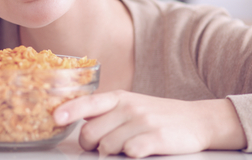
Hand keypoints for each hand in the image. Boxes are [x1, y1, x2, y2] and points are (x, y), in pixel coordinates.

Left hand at [53, 90, 246, 157]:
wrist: (196, 120)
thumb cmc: (156, 114)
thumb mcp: (130, 104)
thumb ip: (105, 111)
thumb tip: (77, 118)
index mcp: (118, 98)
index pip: (87, 103)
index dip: (68, 111)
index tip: (55, 119)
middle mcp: (128, 107)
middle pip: (91, 133)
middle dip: (89, 146)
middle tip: (97, 149)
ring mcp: (142, 122)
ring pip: (107, 146)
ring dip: (110, 154)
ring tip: (123, 150)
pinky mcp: (157, 138)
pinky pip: (130, 152)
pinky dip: (128, 156)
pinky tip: (135, 153)